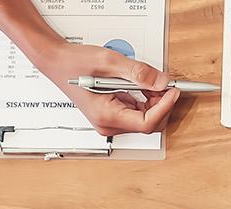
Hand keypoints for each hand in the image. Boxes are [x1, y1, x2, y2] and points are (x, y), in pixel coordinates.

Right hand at [37, 43, 183, 135]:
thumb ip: (138, 73)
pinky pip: (136, 112)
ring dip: (154, 101)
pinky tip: (141, 85)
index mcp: (106, 116)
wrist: (57, 62)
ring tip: (150, 81)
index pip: (147, 123)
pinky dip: (145, 99)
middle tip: (165, 83)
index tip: (173, 91)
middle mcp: (108, 124)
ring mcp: (110, 121)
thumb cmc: (75, 63)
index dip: (165, 107)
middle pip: (148, 124)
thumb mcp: (110, 62)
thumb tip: (161, 81)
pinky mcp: (112, 115)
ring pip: (145, 119)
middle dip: (161, 104)